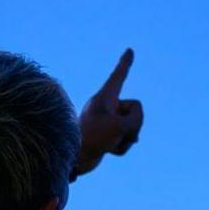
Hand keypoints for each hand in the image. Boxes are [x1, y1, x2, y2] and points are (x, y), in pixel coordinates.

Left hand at [73, 48, 143, 177]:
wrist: (72, 159)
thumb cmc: (93, 139)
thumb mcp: (121, 126)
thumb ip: (136, 119)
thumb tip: (134, 130)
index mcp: (104, 97)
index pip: (118, 76)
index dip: (125, 63)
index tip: (129, 50)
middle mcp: (105, 106)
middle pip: (134, 110)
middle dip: (134, 124)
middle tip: (119, 133)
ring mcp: (106, 122)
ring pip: (131, 127)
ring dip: (126, 139)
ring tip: (110, 145)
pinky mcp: (105, 136)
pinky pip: (124, 139)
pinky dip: (121, 147)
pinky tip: (109, 151)